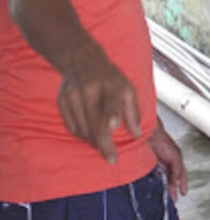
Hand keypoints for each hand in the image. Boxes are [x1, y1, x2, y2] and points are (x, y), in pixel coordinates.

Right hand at [57, 44, 141, 163]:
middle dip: (103, 144)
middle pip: (95, 122)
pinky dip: (82, 134)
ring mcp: (73, 95)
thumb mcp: (128, 89)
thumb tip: (137, 134)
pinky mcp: (62, 101)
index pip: (111, 100)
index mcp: (110, 84)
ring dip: (94, 141)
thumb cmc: (109, 78)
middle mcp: (89, 89)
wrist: (81, 60)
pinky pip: (71, 126)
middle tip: (112, 159)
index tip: (114, 128)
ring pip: (83, 127)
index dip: (112, 113)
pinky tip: (90, 134)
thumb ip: (133, 112)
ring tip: (103, 144)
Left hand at [148, 119, 186, 200]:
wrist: (148, 136)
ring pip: (161, 179)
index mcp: (176, 160)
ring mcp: (157, 164)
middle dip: (172, 189)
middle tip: (171, 199)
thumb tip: (176, 181)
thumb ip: (177, 170)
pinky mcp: (148, 165)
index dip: (182, 184)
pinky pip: (152, 177)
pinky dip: (153, 182)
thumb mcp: (175, 157)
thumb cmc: (163, 141)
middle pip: (171, 179)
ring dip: (162, 187)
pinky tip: (152, 187)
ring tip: (162, 196)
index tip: (182, 194)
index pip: (181, 175)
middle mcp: (167, 162)